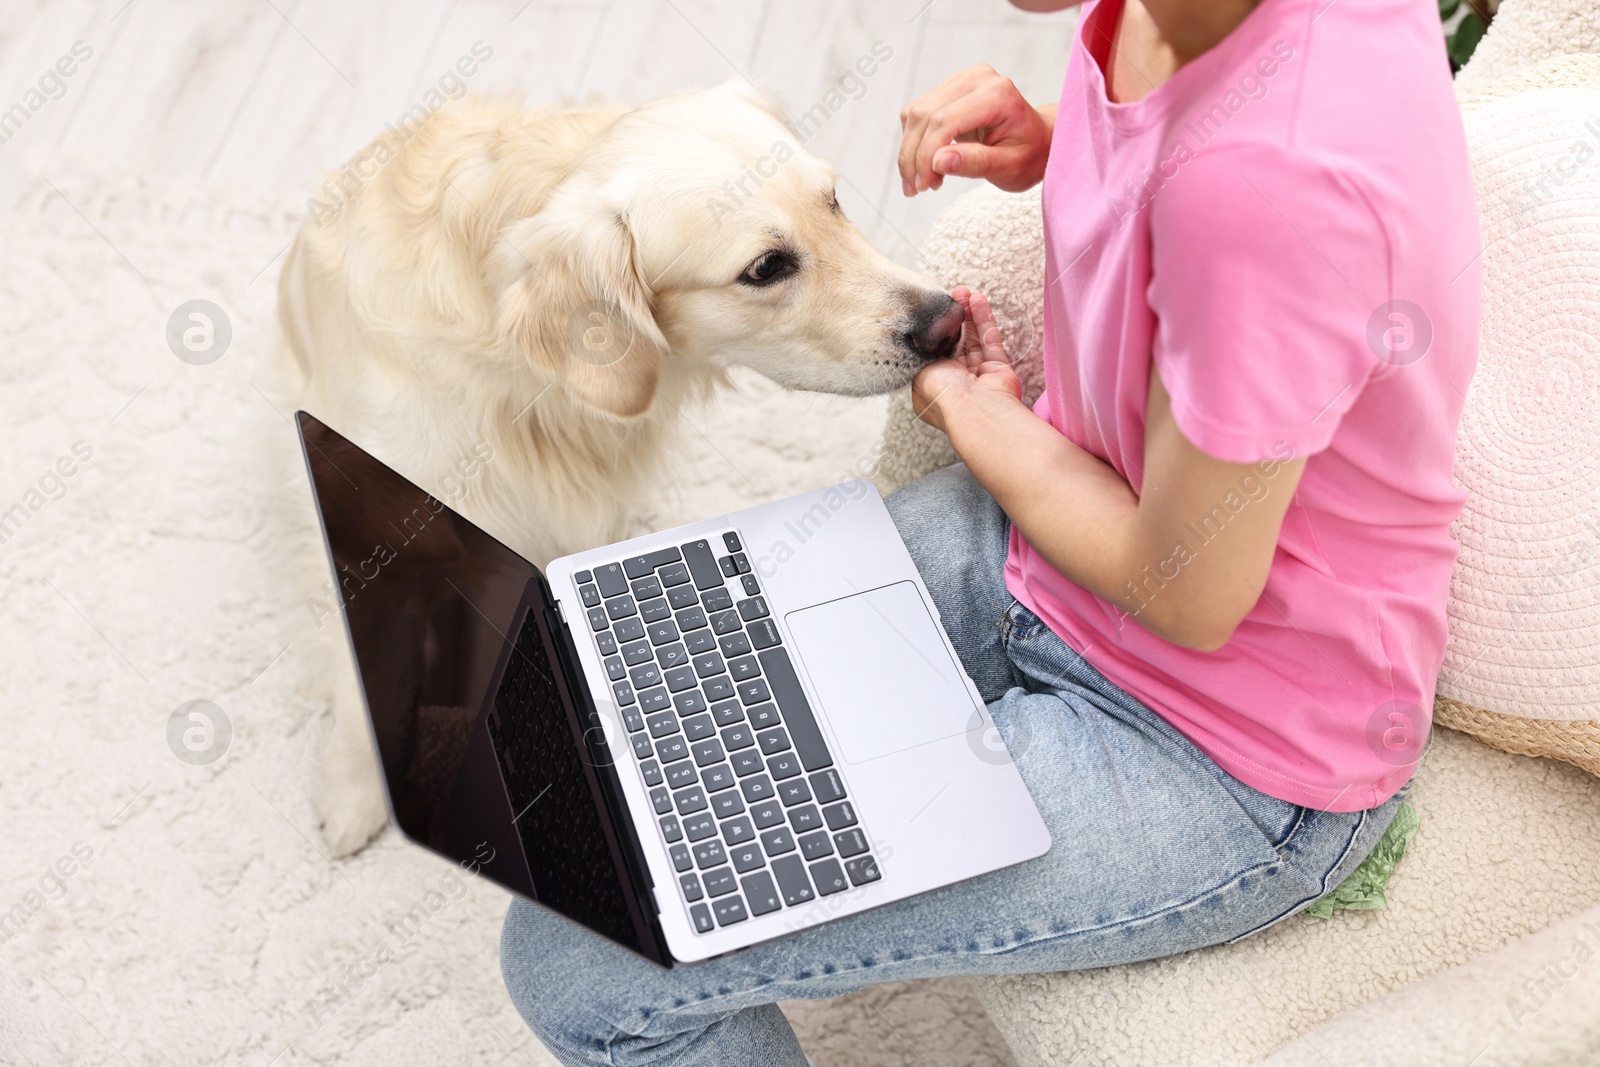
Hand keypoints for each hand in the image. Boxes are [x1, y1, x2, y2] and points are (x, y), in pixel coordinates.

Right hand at [898, 65, 1054, 194]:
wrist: (1037, 141)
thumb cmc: (1028, 155)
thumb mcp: (1009, 167)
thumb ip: (976, 163)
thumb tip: (938, 162)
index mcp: (998, 94)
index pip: (945, 121)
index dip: (926, 155)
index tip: (924, 185)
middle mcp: (978, 78)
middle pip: (924, 114)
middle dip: (913, 156)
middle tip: (916, 189)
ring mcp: (962, 80)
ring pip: (915, 113)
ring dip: (909, 150)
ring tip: (923, 181)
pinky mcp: (950, 89)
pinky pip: (917, 113)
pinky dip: (914, 141)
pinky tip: (928, 164)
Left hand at [912, 287, 1022, 433]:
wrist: (975, 409)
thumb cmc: (943, 397)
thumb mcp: (918, 371)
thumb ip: (919, 354)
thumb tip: (917, 340)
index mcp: (932, 386)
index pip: (931, 353)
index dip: (932, 331)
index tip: (933, 310)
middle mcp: (954, 382)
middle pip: (953, 343)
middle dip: (953, 319)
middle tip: (952, 295)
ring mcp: (977, 375)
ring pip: (972, 339)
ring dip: (969, 315)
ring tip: (965, 292)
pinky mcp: (997, 368)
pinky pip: (990, 339)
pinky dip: (985, 319)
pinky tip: (979, 300)